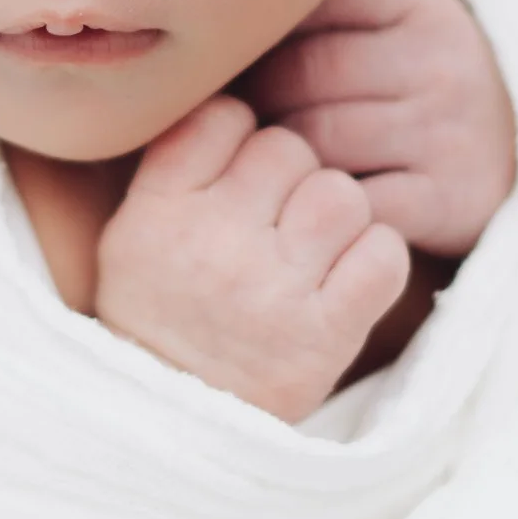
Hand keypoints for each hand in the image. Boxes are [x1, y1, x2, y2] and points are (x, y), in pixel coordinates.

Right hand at [93, 95, 411, 423]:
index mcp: (160, 211)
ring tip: (314, 250)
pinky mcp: (325, 332)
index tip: (238, 175)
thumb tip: (240, 93)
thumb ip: (178, 164)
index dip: (243, 137)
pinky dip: (376, 259)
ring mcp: (273, 289)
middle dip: (292, 179)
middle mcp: (215, 243)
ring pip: (342, 194)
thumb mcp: (133, 233)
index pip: (227, 117)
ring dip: (337, 215)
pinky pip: (384, 252)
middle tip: (278, 223)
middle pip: (291, 149)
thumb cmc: (160, 314)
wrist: (171, 425)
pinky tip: (349, 279)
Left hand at [237, 0, 515, 260]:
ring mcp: (448, 130)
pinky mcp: (449, 197)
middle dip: (255, 102)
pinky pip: (350, 203)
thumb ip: (319, 0)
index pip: (306, 4)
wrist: (515, 165)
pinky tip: (300, 207)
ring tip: (259, 164)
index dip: (256, 38)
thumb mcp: (391, 24)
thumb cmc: (415, 89)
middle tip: (233, 123)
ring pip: (315, 142)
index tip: (234, 60)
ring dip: (276, 160)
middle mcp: (441, 61)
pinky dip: (313, 208)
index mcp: (420, 6)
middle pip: (300, 77)